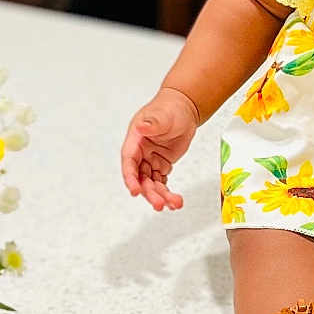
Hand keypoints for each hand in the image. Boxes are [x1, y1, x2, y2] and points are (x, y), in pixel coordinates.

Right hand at [121, 88, 198, 210]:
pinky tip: (175, 201)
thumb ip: (153, 123)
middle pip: (140, 177)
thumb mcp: (161, 115)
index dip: (130, 178)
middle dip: (149, 192)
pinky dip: (167, 192)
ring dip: (160, 195)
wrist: (184, 109)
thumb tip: (143, 128)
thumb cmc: (169, 108)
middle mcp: (140, 153)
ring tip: (173, 204)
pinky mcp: (161, 165)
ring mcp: (150, 160)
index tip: (135, 191)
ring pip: (151, 183)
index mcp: (135, 140)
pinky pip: (161, 182)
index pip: (129, 162)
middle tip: (159, 204)